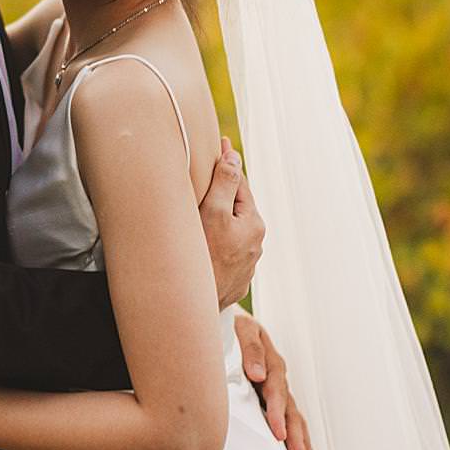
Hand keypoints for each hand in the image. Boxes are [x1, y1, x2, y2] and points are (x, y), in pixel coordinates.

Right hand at [197, 137, 263, 308]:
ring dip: (217, 223)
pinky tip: (200, 247)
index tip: (221, 144)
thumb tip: (234, 155)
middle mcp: (255, 246)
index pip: (240, 186)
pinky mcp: (233, 283)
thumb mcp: (213, 212)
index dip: (227, 166)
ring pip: (230, 234)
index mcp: (254, 225)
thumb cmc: (203, 255)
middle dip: (221, 195)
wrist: (194, 305)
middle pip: (236, 210)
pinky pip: (223, 255)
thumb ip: (225, 182)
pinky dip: (214, 246)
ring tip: (200, 215)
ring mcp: (245, 266)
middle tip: (205, 177)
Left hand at [233, 311, 315, 449]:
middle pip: (291, 411)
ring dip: (301, 442)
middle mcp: (277, 378)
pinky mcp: (273, 397)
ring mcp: (277, 388)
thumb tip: (258, 374)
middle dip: (296, 438)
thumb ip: (251, 351)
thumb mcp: (242, 330)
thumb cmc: (234, 327)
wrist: (231, 323)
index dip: (277, 414)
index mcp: (270, 363)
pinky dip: (298, 438)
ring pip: (294, 418)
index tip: (278, 434)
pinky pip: (289, 419)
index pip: (276, 392)